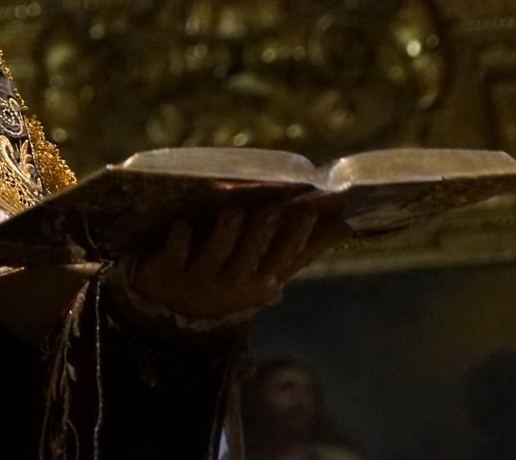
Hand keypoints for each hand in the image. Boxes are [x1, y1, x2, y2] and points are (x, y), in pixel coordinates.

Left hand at [117, 205, 348, 325]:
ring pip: (216, 255)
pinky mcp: (166, 272)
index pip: (283, 258)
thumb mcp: (270, 269)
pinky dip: (178, 242)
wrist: (174, 309)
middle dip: (262, 233)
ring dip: (225, 234)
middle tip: (271, 207)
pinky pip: (174, 256)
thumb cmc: (232, 279)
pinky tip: (182, 225)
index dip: (296, 237)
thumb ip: (306, 248)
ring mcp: (199, 278)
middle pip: (251, 256)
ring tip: (233, 212)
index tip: (308, 210)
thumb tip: (349, 226)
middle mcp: (232, 281)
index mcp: (260, 279)